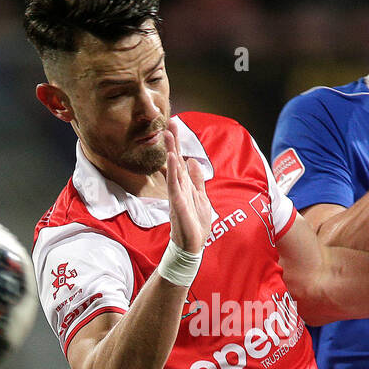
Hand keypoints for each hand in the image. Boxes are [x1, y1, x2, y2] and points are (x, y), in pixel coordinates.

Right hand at [163, 129, 214, 252]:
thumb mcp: (200, 197)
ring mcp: (177, 196)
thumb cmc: (194, 224)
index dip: (177, 144)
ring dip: (171, 154)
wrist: (191, 245)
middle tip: (168, 123)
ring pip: (173, 171)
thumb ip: (197, 180)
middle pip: (174, 161)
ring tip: (168, 137)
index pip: (179, 160)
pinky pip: (175, 187)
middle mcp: (178, 188)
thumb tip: (193, 162)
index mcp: (184, 185)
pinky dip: (173, 174)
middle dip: (172, 143)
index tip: (173, 125)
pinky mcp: (178, 205)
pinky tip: (172, 161)